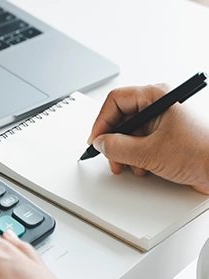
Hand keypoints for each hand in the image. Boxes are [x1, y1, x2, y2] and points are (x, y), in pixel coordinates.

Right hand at [88, 84, 208, 193]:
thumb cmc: (204, 153)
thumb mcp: (151, 152)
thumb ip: (119, 147)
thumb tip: (101, 143)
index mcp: (157, 97)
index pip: (116, 100)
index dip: (101, 121)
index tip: (96, 140)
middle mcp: (158, 106)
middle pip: (120, 118)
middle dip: (113, 141)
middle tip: (110, 156)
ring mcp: (161, 122)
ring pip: (128, 133)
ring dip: (124, 152)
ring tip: (128, 165)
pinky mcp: (164, 137)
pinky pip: (139, 143)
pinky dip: (135, 157)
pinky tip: (142, 167)